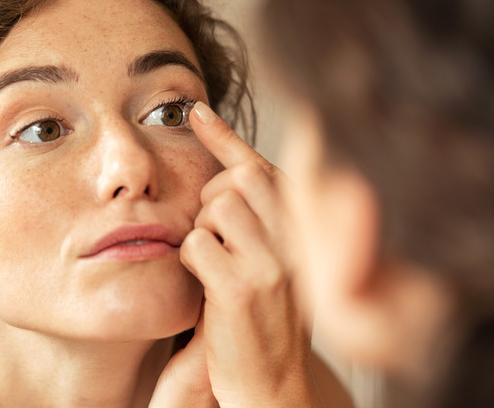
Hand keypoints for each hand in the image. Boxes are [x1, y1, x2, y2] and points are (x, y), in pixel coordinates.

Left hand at [179, 102, 319, 406]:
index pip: (264, 169)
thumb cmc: (263, 319)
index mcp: (305, 231)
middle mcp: (297, 241)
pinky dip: (188, 257)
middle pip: (237, 179)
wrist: (272, 384)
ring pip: (216, 206)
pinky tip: (202, 282)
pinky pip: (196, 243)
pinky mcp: (239, 288)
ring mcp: (272, 263)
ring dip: (201, 230)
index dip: (226, 137)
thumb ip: (257, 219)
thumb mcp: (271, 262)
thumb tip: (227, 169)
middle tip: (212, 232)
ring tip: (212, 263)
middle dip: (210, 195)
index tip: (195, 112)